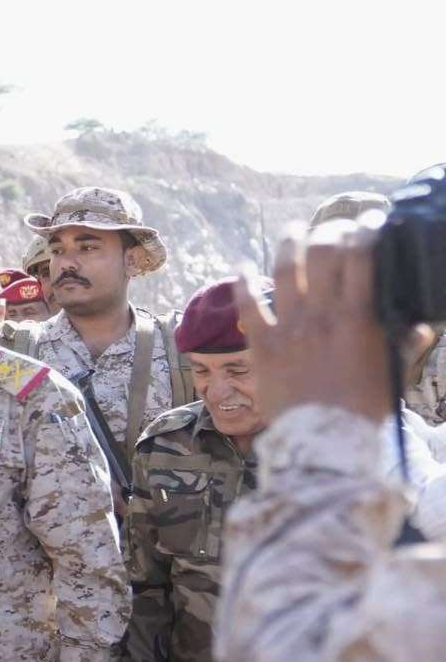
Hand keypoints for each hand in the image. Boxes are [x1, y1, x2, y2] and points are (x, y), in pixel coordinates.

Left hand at [235, 223, 393, 424]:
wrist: (322, 440)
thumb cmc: (364, 407)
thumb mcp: (393, 371)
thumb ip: (404, 342)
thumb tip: (418, 325)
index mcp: (358, 317)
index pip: (362, 258)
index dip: (365, 232)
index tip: (370, 221)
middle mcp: (321, 315)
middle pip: (322, 255)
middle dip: (328, 232)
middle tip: (333, 226)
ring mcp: (289, 327)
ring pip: (283, 270)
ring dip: (288, 245)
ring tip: (293, 230)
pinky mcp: (262, 344)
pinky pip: (247, 306)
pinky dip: (243, 282)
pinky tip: (242, 266)